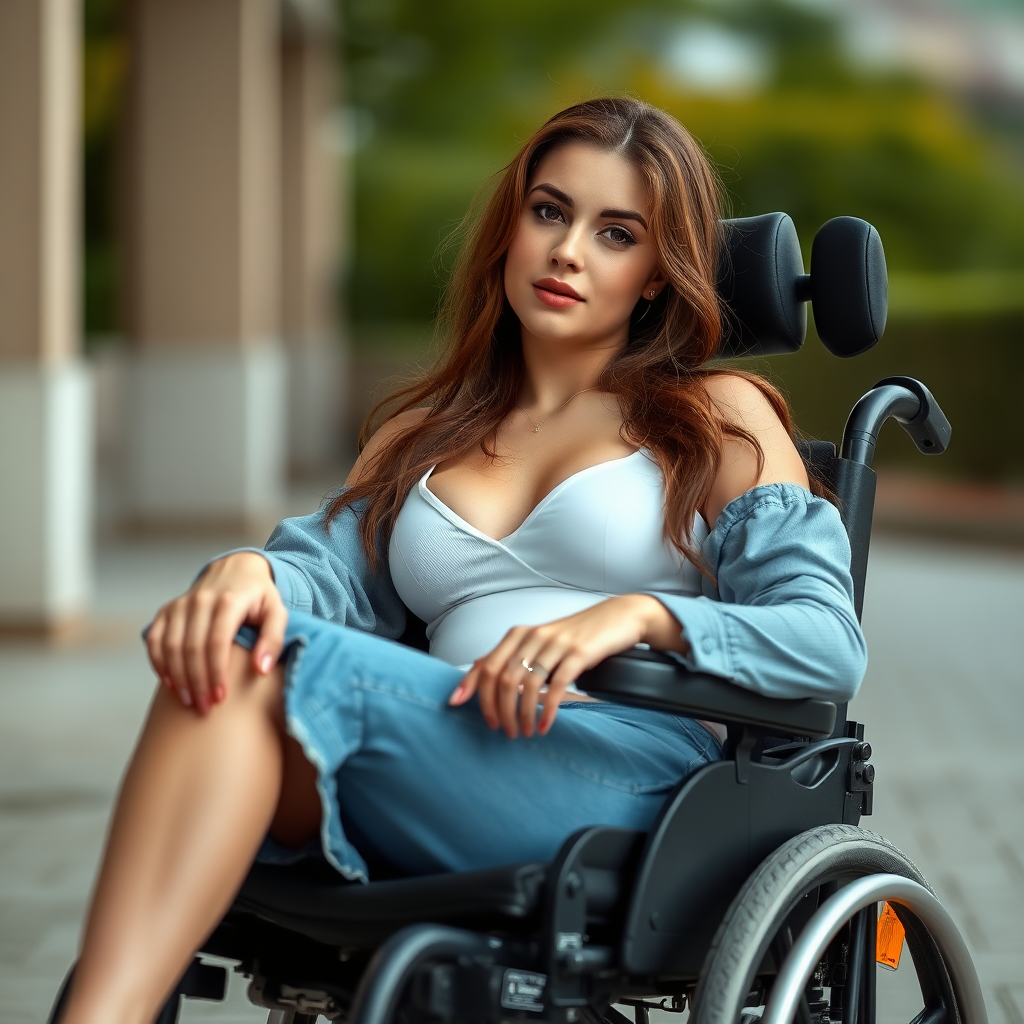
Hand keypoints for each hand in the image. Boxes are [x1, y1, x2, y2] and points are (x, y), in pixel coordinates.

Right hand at [145, 552, 286, 714]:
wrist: (236, 569)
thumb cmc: (259, 597)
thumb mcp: (277, 613)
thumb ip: (273, 640)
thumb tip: (261, 670)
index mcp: (229, 601)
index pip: (217, 642)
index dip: (216, 673)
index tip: (221, 698)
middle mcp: (201, 600)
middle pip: (192, 648)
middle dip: (197, 682)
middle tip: (205, 707)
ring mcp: (181, 604)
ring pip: (171, 647)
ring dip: (177, 678)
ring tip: (189, 701)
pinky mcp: (167, 610)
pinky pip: (156, 640)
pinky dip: (159, 663)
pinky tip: (170, 683)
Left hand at [449, 594, 684, 737]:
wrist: (617, 617)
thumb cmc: (576, 635)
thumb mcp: (540, 642)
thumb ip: (514, 657)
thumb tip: (479, 678)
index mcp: (519, 634)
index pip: (485, 664)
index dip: (470, 687)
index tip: (458, 707)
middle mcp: (533, 636)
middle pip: (501, 679)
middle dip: (498, 710)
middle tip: (504, 731)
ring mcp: (555, 644)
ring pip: (526, 685)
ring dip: (522, 715)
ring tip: (525, 732)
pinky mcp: (578, 654)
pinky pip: (555, 687)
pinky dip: (547, 711)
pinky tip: (545, 726)